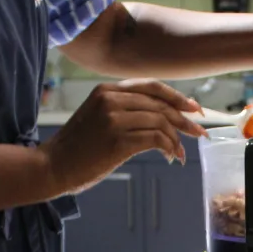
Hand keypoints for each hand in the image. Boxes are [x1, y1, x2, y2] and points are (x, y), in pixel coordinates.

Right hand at [41, 80, 205, 195]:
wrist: (53, 165)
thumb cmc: (77, 147)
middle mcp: (111, 99)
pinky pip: (156, 139)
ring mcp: (114, 119)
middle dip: (184, 119)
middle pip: (160, 104)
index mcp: (107, 90)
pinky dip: (169, 148)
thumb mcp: (97, 116)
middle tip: (199, 133)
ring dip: (177, 139)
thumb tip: (161, 116)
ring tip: (181, 153)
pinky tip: (172, 157)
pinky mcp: (118, 140)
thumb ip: (123, 108)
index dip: (177, 97)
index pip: (152, 86)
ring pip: (161, 122)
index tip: (194, 109)